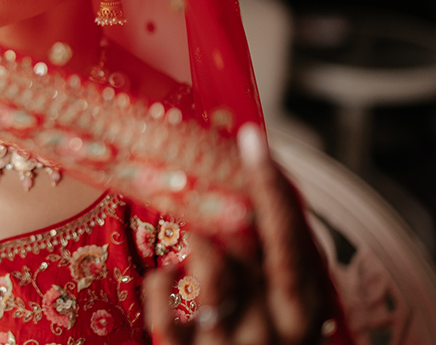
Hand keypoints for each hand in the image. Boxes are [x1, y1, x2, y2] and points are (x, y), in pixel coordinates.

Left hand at [144, 125, 332, 343]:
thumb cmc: (263, 336)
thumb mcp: (283, 300)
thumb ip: (273, 253)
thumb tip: (252, 172)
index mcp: (303, 308)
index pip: (289, 237)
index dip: (270, 185)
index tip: (251, 139)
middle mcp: (274, 329)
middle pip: (248, 248)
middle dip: (225, 209)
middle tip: (208, 190)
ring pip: (211, 273)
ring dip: (196, 241)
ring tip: (194, 237)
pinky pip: (164, 306)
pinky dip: (159, 281)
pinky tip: (168, 276)